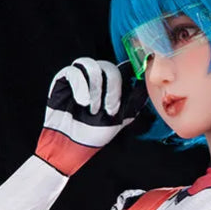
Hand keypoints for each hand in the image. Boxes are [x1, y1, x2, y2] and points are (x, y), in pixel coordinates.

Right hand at [35, 58, 147, 175]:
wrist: (72, 144)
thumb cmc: (95, 133)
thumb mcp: (122, 118)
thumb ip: (134, 101)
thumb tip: (146, 85)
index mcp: (112, 85)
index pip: (124, 67)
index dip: (131, 69)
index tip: (138, 76)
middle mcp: (97, 78)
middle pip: (110, 67)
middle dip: (114, 88)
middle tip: (111, 110)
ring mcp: (81, 76)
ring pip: (92, 65)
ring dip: (96, 89)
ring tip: (93, 109)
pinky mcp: (64, 79)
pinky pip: (74, 72)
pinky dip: (80, 86)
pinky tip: (83, 102)